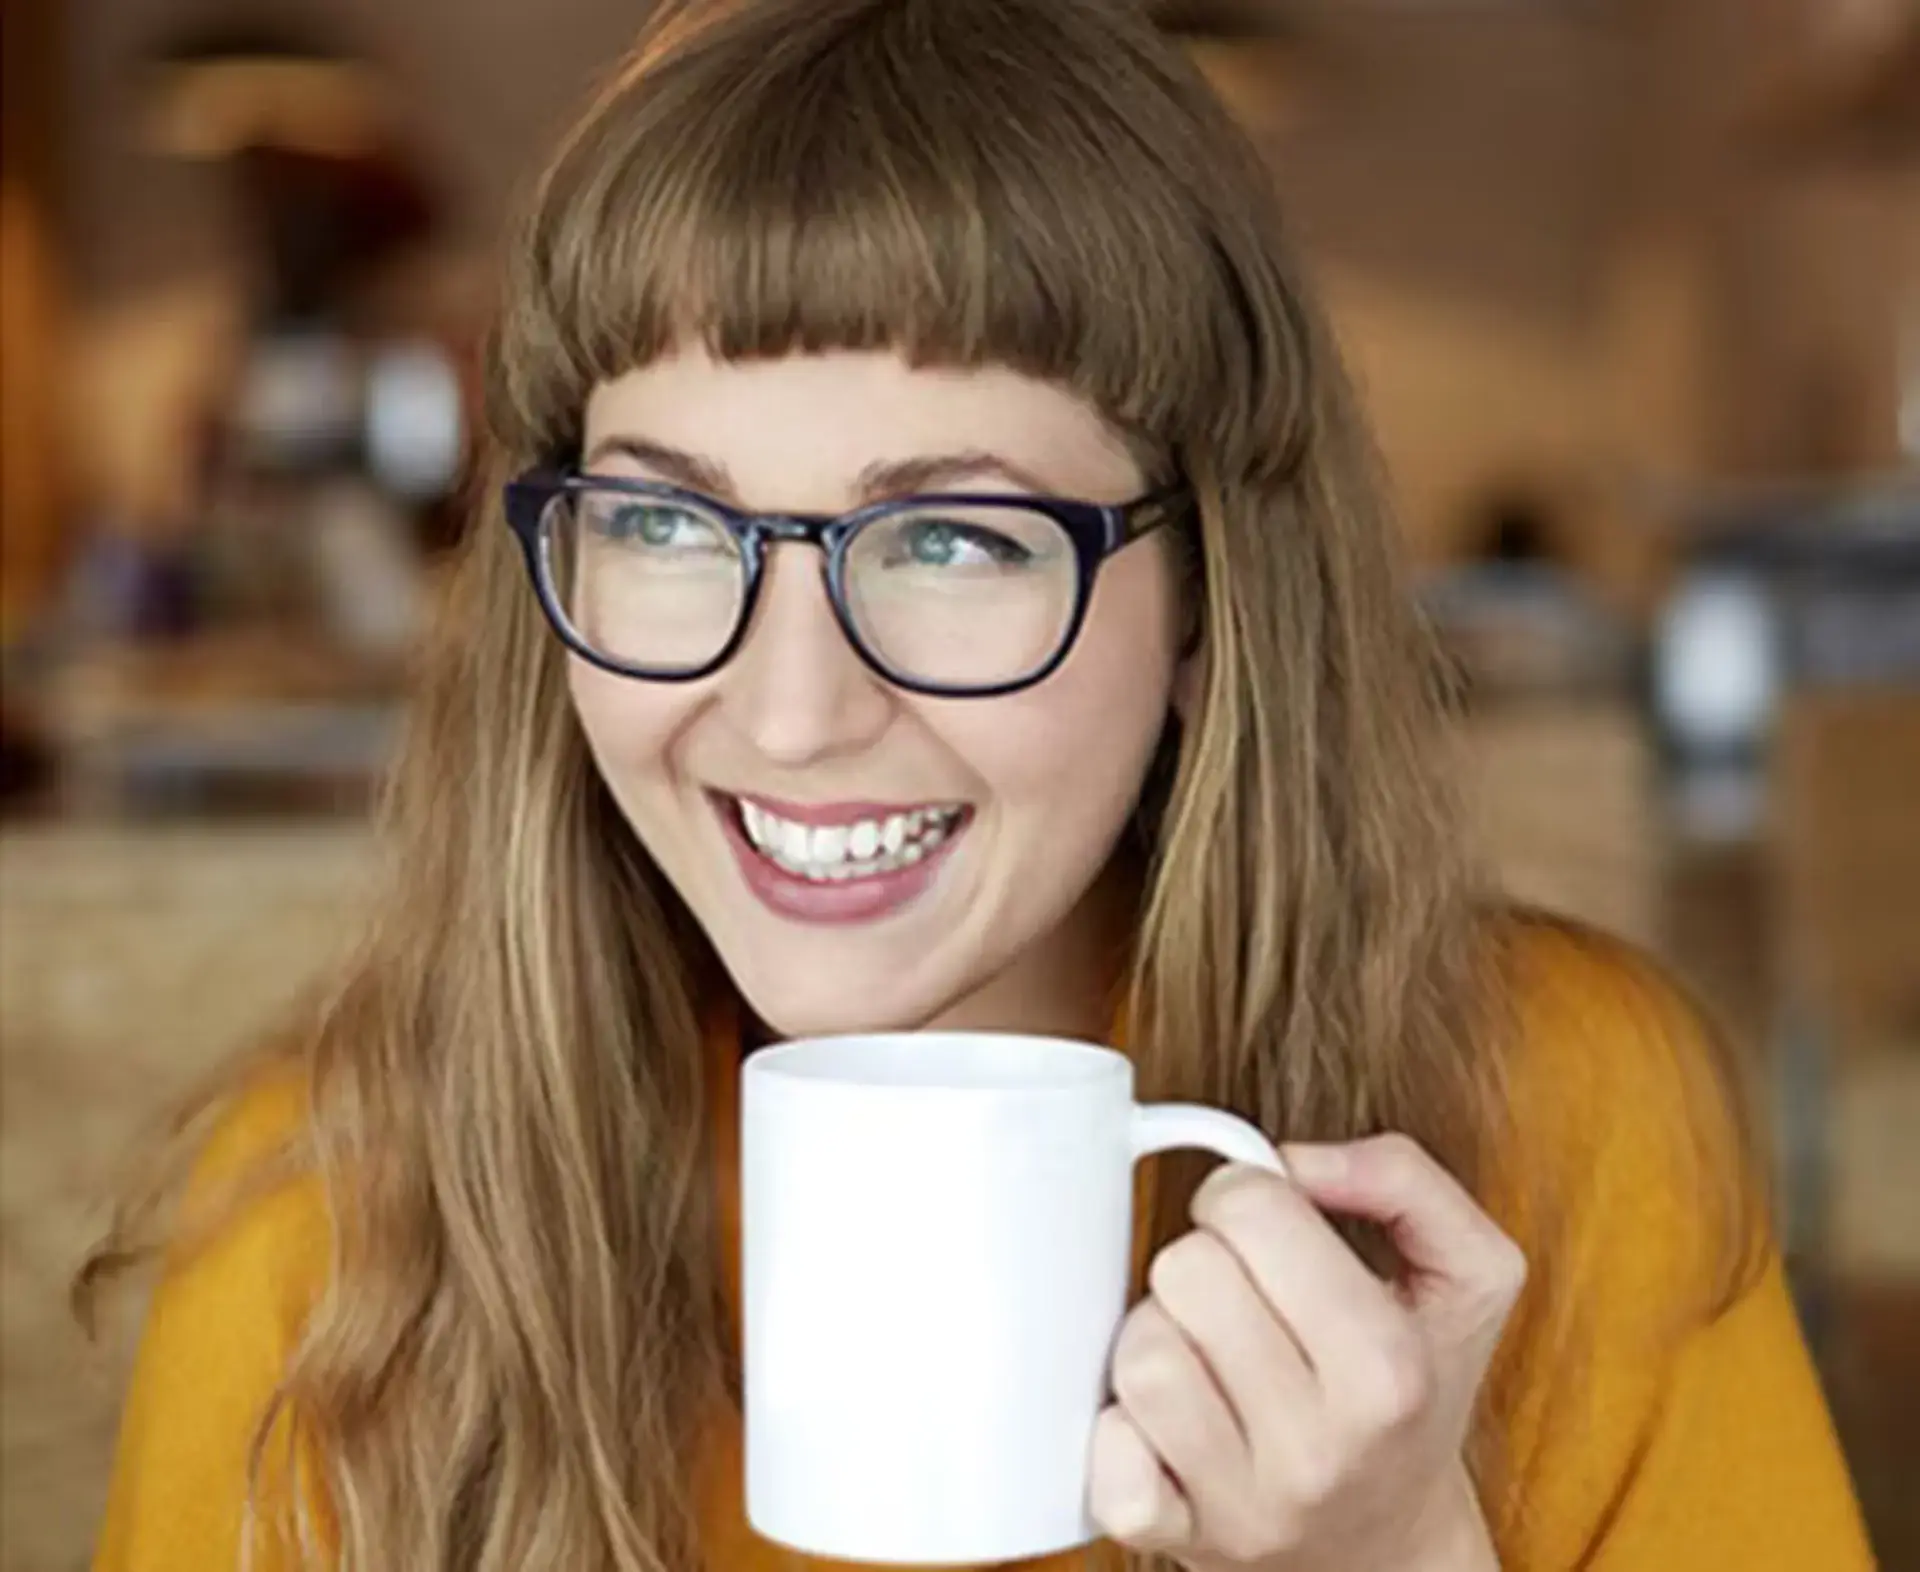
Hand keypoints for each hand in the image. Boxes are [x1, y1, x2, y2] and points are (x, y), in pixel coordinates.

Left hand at [1087, 1134, 1525, 1571]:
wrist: (1388, 1545)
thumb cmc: (1415, 1393)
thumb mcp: (1467, 1275)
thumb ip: (1404, 1179)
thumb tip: (1295, 1160)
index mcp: (1386, 1369)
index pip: (1252, 1209)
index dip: (1247, 1195)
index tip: (1264, 1231)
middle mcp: (1317, 1448)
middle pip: (1185, 1272)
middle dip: (1204, 1260)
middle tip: (1239, 1294)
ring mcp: (1243, 1504)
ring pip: (1140, 1355)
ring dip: (1159, 1335)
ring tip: (1207, 1355)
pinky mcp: (1175, 1540)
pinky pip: (1104, 1455)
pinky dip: (1118, 1425)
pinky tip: (1167, 1423)